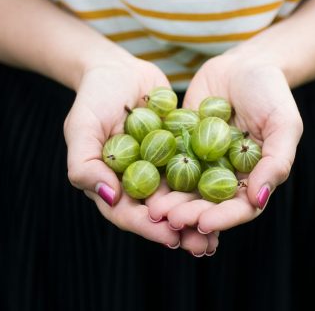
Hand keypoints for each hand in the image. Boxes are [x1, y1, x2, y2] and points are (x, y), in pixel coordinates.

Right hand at [63, 52, 214, 252]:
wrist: (118, 68)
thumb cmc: (94, 97)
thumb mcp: (81, 128)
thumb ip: (85, 164)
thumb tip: (110, 196)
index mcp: (113, 182)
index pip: (128, 213)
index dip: (149, 228)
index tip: (171, 237)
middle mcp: (138, 179)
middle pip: (158, 213)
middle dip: (181, 230)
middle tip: (205, 246)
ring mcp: (160, 165)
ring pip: (180, 196)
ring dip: (199, 214)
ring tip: (222, 230)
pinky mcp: (180, 148)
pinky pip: (195, 167)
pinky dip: (210, 182)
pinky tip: (231, 192)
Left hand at [146, 53, 302, 234]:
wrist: (244, 64)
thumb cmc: (271, 93)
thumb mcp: (284, 124)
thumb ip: (276, 161)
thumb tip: (258, 199)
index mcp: (252, 176)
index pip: (238, 207)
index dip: (222, 218)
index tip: (203, 223)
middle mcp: (225, 173)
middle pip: (207, 202)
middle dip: (189, 213)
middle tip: (170, 219)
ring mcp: (201, 158)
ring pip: (184, 185)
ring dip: (169, 200)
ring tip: (153, 209)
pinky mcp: (181, 141)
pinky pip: (167, 158)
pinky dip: (156, 170)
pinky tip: (142, 178)